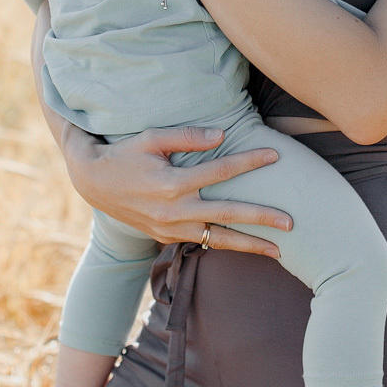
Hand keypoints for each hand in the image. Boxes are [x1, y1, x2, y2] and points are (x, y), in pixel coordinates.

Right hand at [58, 120, 292, 258]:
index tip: (275, 156)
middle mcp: (174, 211)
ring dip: (250, 245)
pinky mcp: (168, 238)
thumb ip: (186, 136)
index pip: (220, 171)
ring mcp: (171, 229)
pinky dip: (226, 244)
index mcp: (172, 183)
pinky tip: (248, 246)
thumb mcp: (151, 138)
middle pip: (228, 214)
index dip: (249, 162)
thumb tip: (222, 134)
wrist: (94, 183)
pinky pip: (203, 242)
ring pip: (218, 239)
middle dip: (262, 218)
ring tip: (279, 252)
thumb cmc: (126, 154)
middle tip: (292, 222)